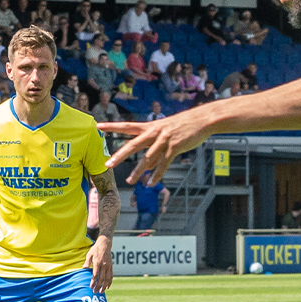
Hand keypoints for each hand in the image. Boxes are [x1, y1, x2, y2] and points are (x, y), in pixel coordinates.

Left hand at [86, 236, 113, 292]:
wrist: (105, 244)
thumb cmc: (95, 249)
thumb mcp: (89, 254)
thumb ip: (87, 262)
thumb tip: (84, 268)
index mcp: (98, 263)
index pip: (95, 275)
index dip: (93, 282)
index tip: (90, 287)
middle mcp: (104, 265)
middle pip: (102, 278)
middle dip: (98, 286)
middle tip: (94, 291)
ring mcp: (108, 266)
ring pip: (107, 279)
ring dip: (104, 286)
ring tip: (101, 291)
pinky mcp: (111, 267)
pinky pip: (111, 276)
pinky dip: (110, 282)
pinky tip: (108, 287)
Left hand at [101, 110, 218, 185]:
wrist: (202, 119)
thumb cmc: (183, 125)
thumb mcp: (165, 131)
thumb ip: (154, 146)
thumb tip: (147, 164)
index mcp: (150, 127)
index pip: (127, 126)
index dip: (112, 126)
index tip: (98, 125)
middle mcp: (154, 132)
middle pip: (133, 145)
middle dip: (119, 155)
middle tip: (108, 164)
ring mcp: (164, 140)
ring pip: (148, 158)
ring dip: (138, 171)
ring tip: (130, 181)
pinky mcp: (175, 147)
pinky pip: (163, 164)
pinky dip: (156, 175)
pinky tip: (151, 183)